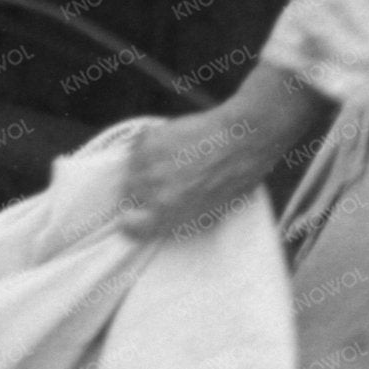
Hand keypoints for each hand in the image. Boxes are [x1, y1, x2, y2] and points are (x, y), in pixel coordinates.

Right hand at [112, 67, 330, 239]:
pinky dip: (150, 148)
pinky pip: (137, 148)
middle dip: (142, 191)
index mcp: (167, 215)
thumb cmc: (234, 178)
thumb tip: (161, 217)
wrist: (240, 141)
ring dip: (144, 168)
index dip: (134, 221)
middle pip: (128, 195)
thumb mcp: (210, 214)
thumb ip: (179, 218)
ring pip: (131, 170)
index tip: (137, 215)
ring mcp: (146, 166)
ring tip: (170, 161)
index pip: (131, 227)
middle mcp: (151, 194)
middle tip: (164, 181)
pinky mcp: (146, 141)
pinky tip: (171, 145)